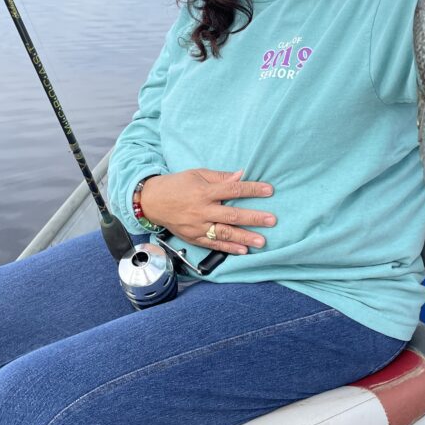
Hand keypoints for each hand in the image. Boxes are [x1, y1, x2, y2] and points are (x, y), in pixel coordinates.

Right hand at [139, 168, 275, 254]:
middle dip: (253, 218)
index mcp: (204, 191)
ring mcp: (197, 226)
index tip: (269, 190)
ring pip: (224, 233)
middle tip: (271, 220)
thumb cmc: (177, 184)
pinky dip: (228, 248)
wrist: (152, 201)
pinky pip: (213, 244)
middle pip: (231, 215)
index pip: (233, 190)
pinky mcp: (193, 237)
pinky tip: (243, 250)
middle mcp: (201, 210)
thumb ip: (220, 177)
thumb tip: (241, 175)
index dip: (252, 189)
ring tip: (262, 241)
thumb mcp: (197, 174)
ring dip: (244, 237)